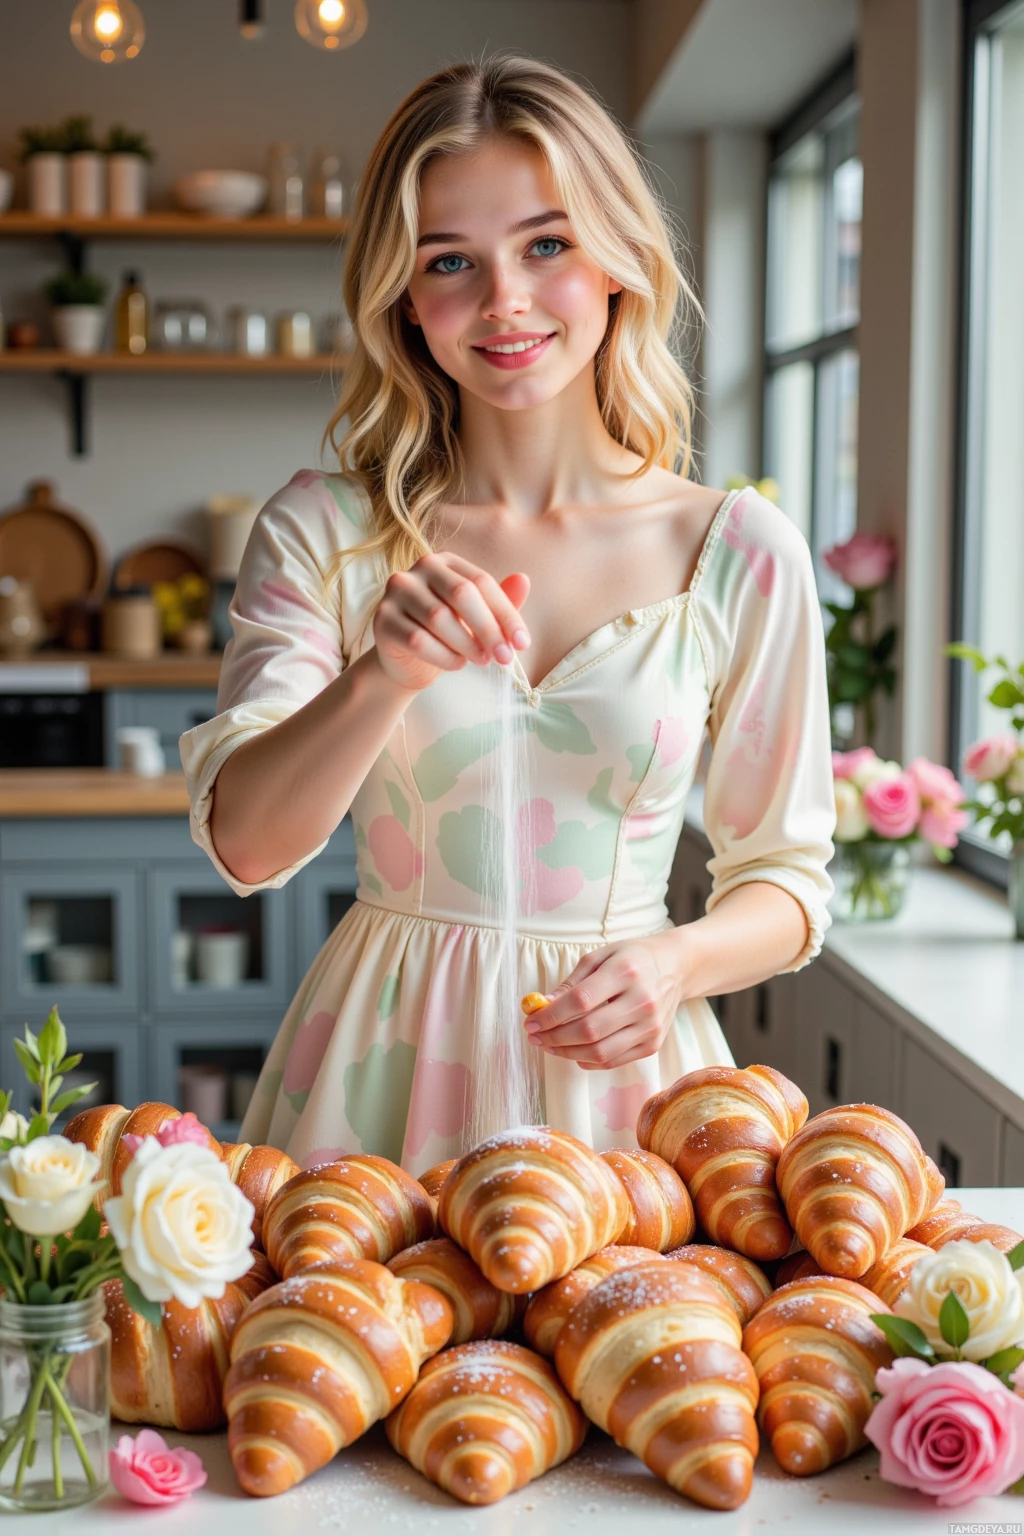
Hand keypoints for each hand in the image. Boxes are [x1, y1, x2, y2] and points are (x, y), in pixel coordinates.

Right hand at [372, 552, 530, 692]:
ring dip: (467, 645)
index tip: (522, 643)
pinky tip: (456, 664)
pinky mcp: (382, 620)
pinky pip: (418, 640)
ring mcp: (396, 592)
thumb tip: (524, 580)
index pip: (481, 582)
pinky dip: (444, 657)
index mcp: (445, 562)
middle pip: (461, 594)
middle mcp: (417, 570)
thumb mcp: (477, 620)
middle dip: (489, 629)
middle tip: (504, 658)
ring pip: (439, 618)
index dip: (506, 614)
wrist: (407, 663)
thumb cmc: (447, 636)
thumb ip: (500, 603)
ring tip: (480, 660)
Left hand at [524, 931, 686, 1068]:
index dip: (551, 1016)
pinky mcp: (653, 1044)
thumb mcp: (600, 956)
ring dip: (567, 1052)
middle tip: (535, 1036)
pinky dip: (588, 1061)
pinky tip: (574, 1052)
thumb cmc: (632, 959)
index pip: (580, 1001)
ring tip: (550, 1045)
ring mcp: (650, 1026)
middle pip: (589, 1030)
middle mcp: (642, 1001)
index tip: (530, 1022)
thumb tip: (542, 1007)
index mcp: (626, 972)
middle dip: (554, 1037)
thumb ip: (571, 983)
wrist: (676, 968)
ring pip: (600, 1051)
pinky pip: (614, 1060)